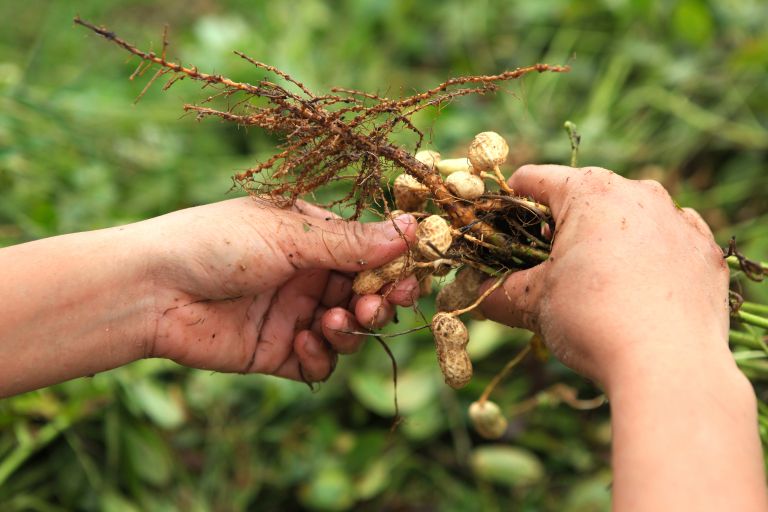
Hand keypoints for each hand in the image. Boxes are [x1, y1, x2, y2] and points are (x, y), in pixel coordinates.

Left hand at [144, 197, 417, 381]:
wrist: (152, 289)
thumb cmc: (215, 243)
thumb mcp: (290, 235)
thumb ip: (353, 243)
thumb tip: (415, 228)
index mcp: (312, 238)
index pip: (371, 254)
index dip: (394, 268)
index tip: (410, 277)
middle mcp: (307, 276)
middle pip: (366, 295)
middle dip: (378, 301)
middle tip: (375, 304)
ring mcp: (293, 314)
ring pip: (348, 331)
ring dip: (350, 328)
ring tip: (331, 319)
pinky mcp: (277, 351)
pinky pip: (318, 362)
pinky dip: (321, 355)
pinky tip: (304, 340)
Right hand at [480, 165, 730, 387]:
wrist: (669, 367)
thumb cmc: (593, 321)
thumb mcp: (532, 303)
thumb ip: (495, 291)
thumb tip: (470, 294)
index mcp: (590, 191)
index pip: (534, 180)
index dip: (508, 204)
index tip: (500, 230)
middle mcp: (640, 192)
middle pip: (585, 198)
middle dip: (561, 228)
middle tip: (546, 269)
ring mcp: (680, 220)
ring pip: (629, 219)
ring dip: (607, 241)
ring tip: (596, 286)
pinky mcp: (706, 252)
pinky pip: (668, 243)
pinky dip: (649, 259)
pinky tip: (639, 292)